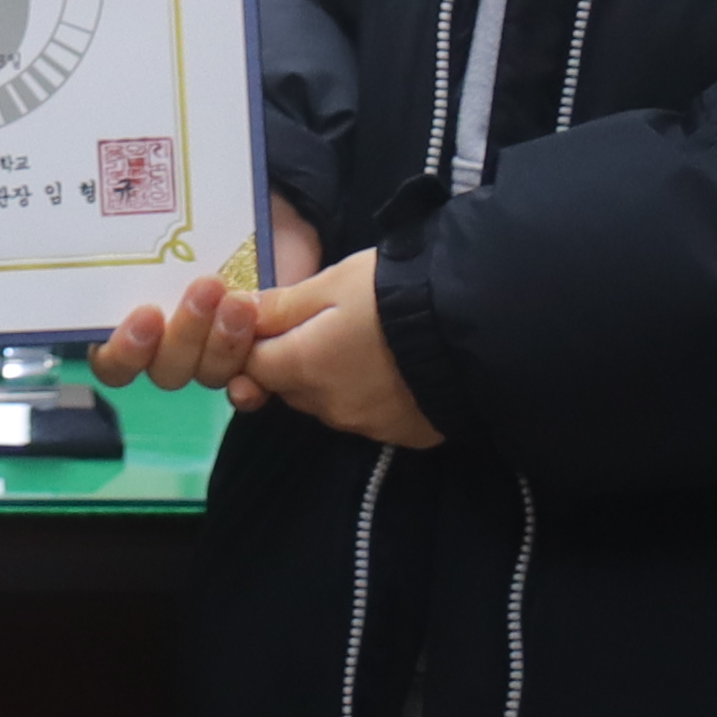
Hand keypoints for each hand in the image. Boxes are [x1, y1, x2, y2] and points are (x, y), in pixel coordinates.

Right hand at [94, 191, 321, 394]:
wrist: (270, 218)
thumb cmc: (209, 216)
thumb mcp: (179, 220)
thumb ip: (149, 234)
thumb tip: (123, 219)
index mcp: (135, 319)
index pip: (112, 360)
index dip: (123, 350)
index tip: (146, 314)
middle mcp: (170, 347)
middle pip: (164, 370)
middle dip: (184, 334)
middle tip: (206, 288)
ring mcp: (212, 357)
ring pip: (206, 375)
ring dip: (222, 344)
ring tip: (241, 302)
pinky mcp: (255, 362)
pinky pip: (247, 388)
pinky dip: (250, 386)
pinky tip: (256, 370)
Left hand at [231, 252, 442, 449]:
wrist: (474, 329)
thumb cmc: (396, 295)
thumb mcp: (334, 282)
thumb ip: (284, 304)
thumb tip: (242, 315)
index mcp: (303, 369)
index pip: (253, 368)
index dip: (255, 344)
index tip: (274, 321)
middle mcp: (328, 408)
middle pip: (289, 388)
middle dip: (292, 361)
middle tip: (323, 323)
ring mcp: (366, 427)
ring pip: (326, 404)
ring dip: (329, 379)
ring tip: (362, 342)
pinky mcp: (400, 434)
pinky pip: (365, 415)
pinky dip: (366, 394)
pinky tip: (391, 368)